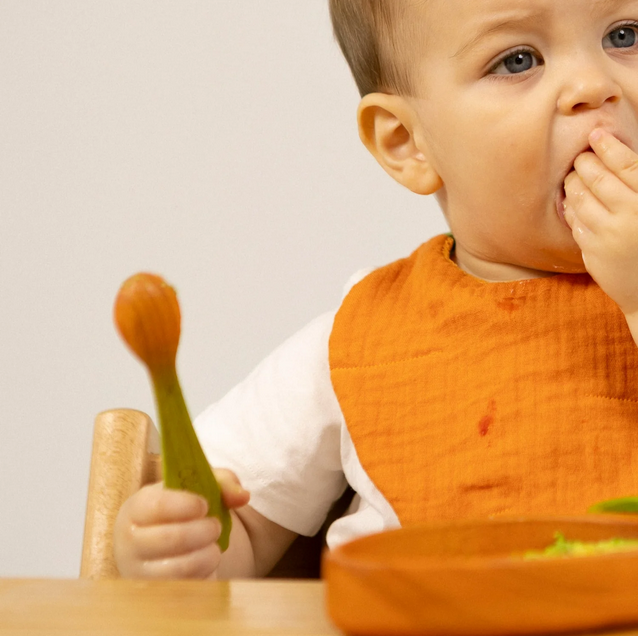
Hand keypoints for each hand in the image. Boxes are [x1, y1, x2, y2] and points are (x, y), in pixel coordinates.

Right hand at [114, 468, 249, 578]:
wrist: (171, 548)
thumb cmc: (183, 512)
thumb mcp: (200, 489)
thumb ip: (223, 483)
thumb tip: (242, 495)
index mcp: (136, 509)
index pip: (156, 506)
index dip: (185, 505)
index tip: (204, 505)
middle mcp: (129, 543)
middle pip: (170, 538)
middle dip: (204, 531)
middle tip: (215, 526)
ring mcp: (139, 575)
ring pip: (179, 569)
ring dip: (207, 555)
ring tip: (212, 546)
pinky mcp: (154, 598)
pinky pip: (185, 591)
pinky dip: (204, 576)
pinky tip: (204, 564)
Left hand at [563, 128, 637, 317]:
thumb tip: (619, 154)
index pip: (628, 165)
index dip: (609, 146)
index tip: (596, 134)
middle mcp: (632, 216)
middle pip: (598, 178)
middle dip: (584, 162)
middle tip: (580, 156)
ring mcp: (609, 235)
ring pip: (581, 198)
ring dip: (573, 182)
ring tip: (573, 176)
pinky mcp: (592, 251)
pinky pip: (574, 220)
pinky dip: (570, 206)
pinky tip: (571, 200)